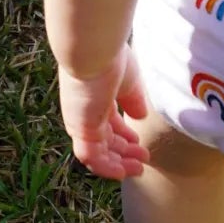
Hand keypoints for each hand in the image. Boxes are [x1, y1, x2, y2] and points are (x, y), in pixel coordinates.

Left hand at [57, 46, 150, 179]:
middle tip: (143, 159)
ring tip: (136, 169)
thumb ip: (134, 99)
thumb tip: (140, 116)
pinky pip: (90, 157)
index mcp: (95, 99)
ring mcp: (81, 121)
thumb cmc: (111, 57)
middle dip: (124, 153)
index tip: (139, 142)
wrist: (92, 49)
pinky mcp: (80, 129)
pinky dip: (106, 168)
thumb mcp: (130, 80)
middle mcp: (85, 113)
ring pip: (98, 152)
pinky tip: (121, 173)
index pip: (108, 124)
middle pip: (104, 141)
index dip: (124, 136)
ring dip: (117, 163)